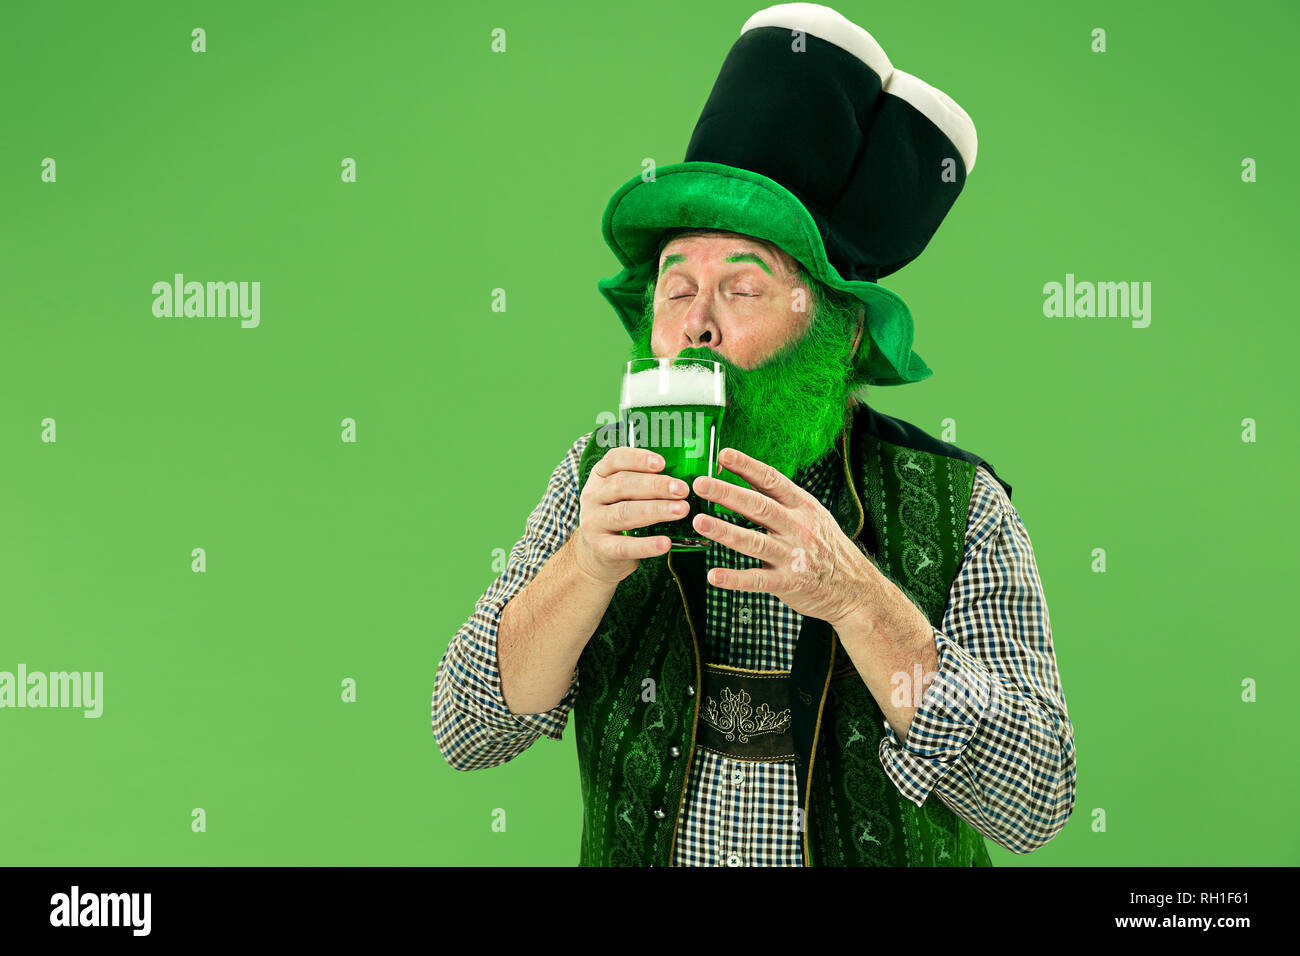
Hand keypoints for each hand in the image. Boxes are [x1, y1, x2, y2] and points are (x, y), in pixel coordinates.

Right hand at [573, 446, 690, 584]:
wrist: (597, 553)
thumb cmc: (619, 515)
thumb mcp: (624, 494)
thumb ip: (645, 482)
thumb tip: (683, 476)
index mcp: (600, 476)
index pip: (614, 459)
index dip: (638, 459)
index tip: (662, 463)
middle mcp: (593, 496)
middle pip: (622, 485)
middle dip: (655, 486)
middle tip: (682, 489)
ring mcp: (593, 522)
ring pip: (624, 513)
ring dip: (656, 510)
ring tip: (681, 510)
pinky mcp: (600, 547)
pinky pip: (624, 546)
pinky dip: (646, 545)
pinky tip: (665, 543)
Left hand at [690, 447, 879, 629]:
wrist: (853, 587)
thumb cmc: (825, 545)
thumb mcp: (810, 513)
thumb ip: (778, 497)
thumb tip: (743, 472)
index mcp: (802, 506)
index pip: (772, 480)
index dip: (747, 466)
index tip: (723, 454)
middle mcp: (797, 528)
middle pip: (759, 507)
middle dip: (728, 494)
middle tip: (701, 484)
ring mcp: (793, 556)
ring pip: (754, 542)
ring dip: (725, 531)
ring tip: (700, 521)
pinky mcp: (788, 582)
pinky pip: (757, 580)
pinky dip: (734, 578)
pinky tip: (714, 575)